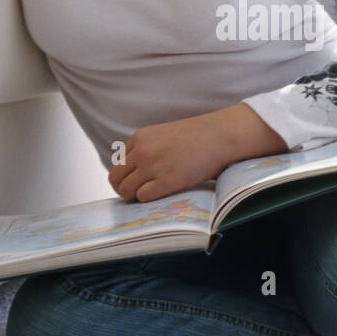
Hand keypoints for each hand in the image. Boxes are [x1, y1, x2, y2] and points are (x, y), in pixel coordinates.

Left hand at [108, 112, 233, 202]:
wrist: (221, 135)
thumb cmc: (198, 137)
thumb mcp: (164, 135)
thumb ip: (148, 150)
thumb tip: (136, 175)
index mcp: (140, 137)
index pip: (119, 164)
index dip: (127, 176)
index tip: (139, 182)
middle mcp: (142, 151)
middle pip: (116, 179)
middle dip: (125, 189)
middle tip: (139, 194)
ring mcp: (153, 166)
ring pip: (126, 190)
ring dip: (135, 197)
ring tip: (152, 195)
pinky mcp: (167, 181)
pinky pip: (143, 197)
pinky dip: (149, 200)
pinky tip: (163, 193)